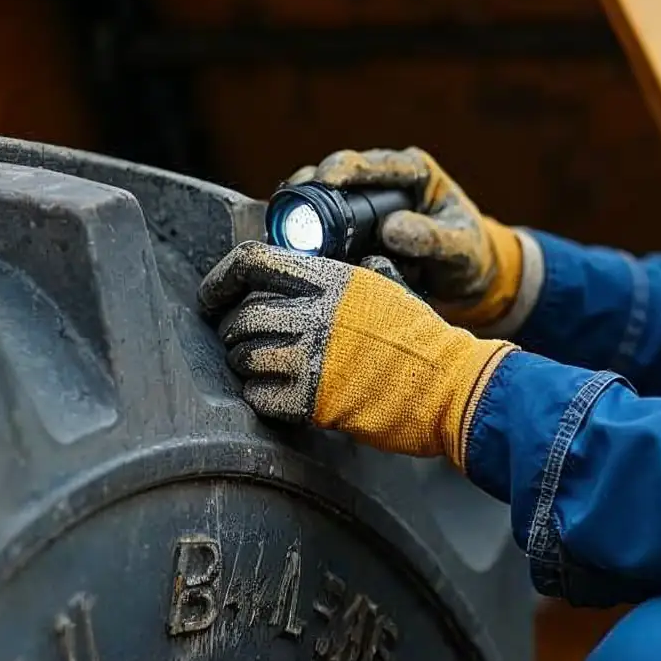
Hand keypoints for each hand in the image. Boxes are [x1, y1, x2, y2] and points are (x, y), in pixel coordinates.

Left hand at [198, 240, 513, 467]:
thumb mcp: (388, 288)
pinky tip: (272, 395)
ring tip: (259, 369)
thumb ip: (353, 275)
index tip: (210, 298)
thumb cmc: (422, 340)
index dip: (220, 279)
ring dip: (242, 364)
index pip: (252, 261)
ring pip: (243, 355)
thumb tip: (339, 262)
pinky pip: (257, 395)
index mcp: (331, 278)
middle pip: (241, 314)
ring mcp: (313, 355)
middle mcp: (317, 311)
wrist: (449, 385)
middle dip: (231, 331)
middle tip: (239, 343)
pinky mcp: (312, 399)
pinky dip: (256, 396)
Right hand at [283, 148, 533, 328]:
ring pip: (323, 198)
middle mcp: (385, 181)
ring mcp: (366, 203)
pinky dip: (311, 235)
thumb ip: (432, 238)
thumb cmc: (469, 255)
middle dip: (310, 189)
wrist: (466, 276)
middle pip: (336, 175)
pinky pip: (326, 225)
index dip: (343, 168)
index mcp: (414, 172)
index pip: (372, 163)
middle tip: (289, 209)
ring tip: (284, 232)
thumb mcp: (461, 249)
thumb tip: (391, 229)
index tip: (323, 180)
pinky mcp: (354, 226)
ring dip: (304, 213)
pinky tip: (296, 251)